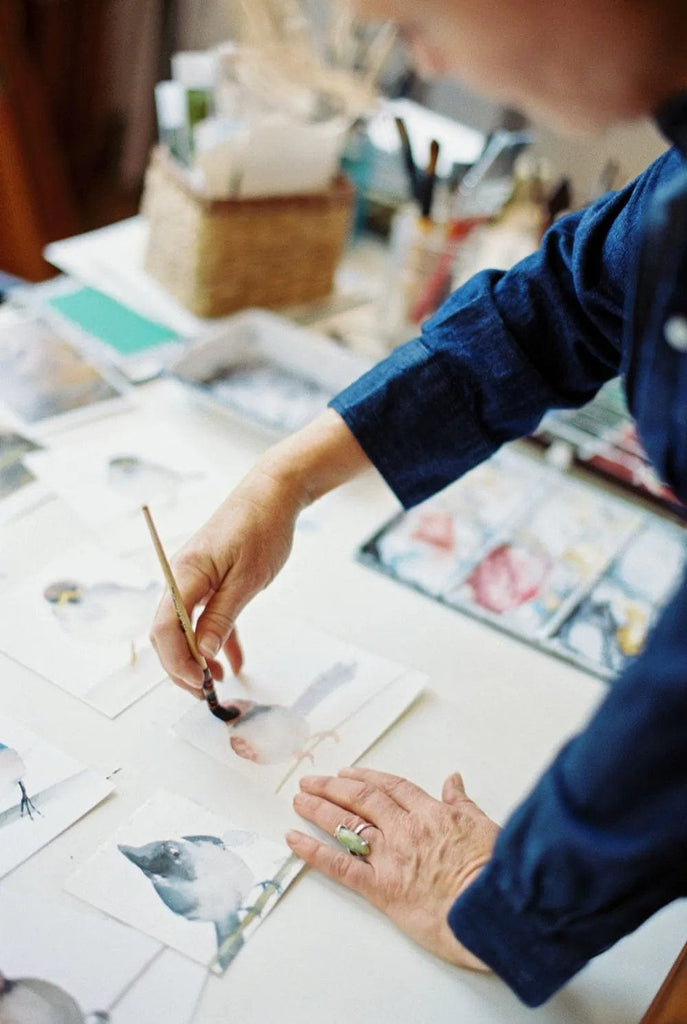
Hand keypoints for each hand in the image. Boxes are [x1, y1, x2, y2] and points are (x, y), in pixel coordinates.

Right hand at [150, 462, 304, 695]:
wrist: (273, 494)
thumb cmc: (262, 528)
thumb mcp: (248, 579)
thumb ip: (223, 616)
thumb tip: (202, 651)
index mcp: (184, 575)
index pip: (165, 627)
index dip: (176, 660)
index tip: (197, 682)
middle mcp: (182, 578)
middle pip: (168, 633)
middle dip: (181, 666)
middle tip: (204, 694)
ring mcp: (195, 580)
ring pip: (186, 628)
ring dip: (197, 657)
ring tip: (217, 683)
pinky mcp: (211, 580)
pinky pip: (207, 617)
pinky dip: (218, 640)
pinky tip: (234, 662)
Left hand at [286, 766, 498, 968]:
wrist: (489, 910)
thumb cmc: (492, 872)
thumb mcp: (483, 826)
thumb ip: (462, 802)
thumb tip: (454, 779)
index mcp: (431, 812)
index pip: (392, 787)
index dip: (367, 777)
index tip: (349, 773)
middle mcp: (404, 828)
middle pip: (362, 799)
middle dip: (333, 786)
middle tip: (312, 780)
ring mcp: (390, 856)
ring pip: (347, 824)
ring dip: (319, 809)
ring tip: (299, 799)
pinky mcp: (380, 887)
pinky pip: (340, 865)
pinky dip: (314, 851)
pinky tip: (295, 839)